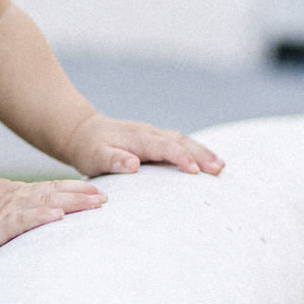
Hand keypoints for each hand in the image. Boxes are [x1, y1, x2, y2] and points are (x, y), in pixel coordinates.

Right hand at [0, 176, 106, 255]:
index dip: (76, 189)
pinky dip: (40, 218)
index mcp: (19, 196)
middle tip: (108, 198)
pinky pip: (22, 221)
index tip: (99, 190)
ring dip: (72, 203)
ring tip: (94, 203)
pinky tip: (57, 217)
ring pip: (46, 205)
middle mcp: (19, 200)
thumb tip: (41, 218)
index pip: (53, 190)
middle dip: (83, 196)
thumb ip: (19, 214)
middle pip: (56, 195)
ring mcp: (10, 211)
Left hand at [65, 113, 223, 178]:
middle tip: (219, 169)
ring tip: (221, 166)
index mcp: (137, 139)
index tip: (196, 171)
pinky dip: (195, 150)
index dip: (180, 158)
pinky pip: (179, 142)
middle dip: (201, 154)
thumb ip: (113, 160)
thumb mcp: (95, 157)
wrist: (82, 132)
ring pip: (183, 140)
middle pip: (180, 141)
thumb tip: (134, 164)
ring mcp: (154, 135)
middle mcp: (149, 134)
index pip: (164, 147)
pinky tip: (208, 161)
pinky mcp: (155, 139)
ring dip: (202, 151)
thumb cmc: (89, 149)